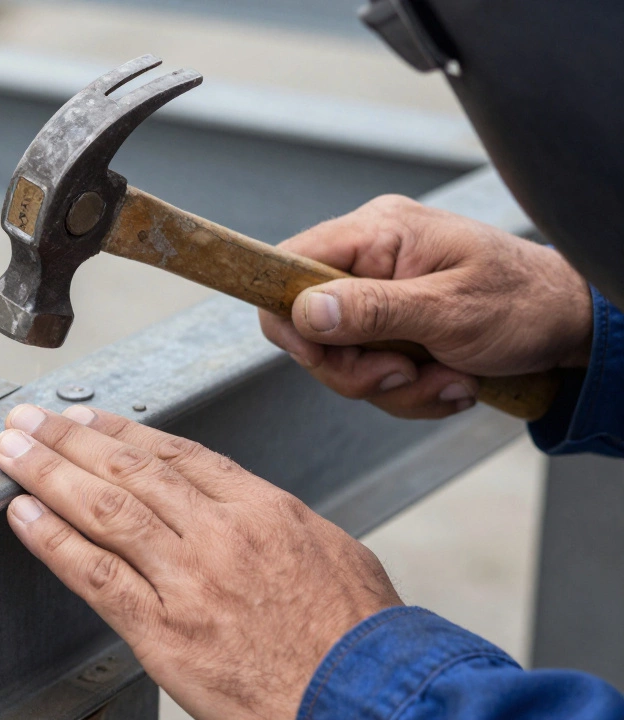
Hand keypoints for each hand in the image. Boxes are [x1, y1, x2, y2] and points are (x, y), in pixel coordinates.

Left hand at [0, 403, 400, 719]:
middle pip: (129, 470)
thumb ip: (277, 521)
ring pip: (104, 509)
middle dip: (70, 438)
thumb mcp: (336, 553)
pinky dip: (53, 541)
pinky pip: (95, 574)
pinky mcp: (164, 631)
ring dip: (48, 473)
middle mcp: (220, 533)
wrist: (365, 700)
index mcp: (263, 508)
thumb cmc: (359, 639)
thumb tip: (244, 504)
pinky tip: (23, 516)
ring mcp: (189, 580)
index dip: (121, 432)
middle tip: (29, 417)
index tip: (87, 418)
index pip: (176, 454)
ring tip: (12, 450)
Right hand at [259, 195, 592, 418]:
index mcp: (379, 233)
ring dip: (393, 386)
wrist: (573, 323)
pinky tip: (450, 379)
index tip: (322, 356)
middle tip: (404, 374)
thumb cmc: (525, 303)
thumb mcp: (450, 310)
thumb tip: (306, 312)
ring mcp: (380, 294)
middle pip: (309, 327)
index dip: (290, 319)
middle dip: (356, 368)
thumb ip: (374, 310)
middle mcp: (371, 258)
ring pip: (342, 359)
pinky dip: (410, 389)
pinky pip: (371, 370)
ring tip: (447, 377)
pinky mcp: (393, 326)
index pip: (288, 265)